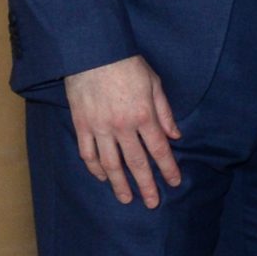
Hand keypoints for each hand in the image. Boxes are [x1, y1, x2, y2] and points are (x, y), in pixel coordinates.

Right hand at [63, 54, 182, 206]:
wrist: (92, 52)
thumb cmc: (127, 65)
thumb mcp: (154, 84)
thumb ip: (164, 113)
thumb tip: (174, 136)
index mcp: (143, 116)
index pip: (159, 150)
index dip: (167, 169)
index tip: (173, 183)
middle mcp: (122, 126)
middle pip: (136, 163)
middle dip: (146, 185)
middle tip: (152, 203)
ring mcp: (99, 127)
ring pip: (110, 163)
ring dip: (119, 184)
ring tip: (126, 199)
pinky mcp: (81, 125)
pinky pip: (87, 152)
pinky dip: (94, 168)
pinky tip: (102, 177)